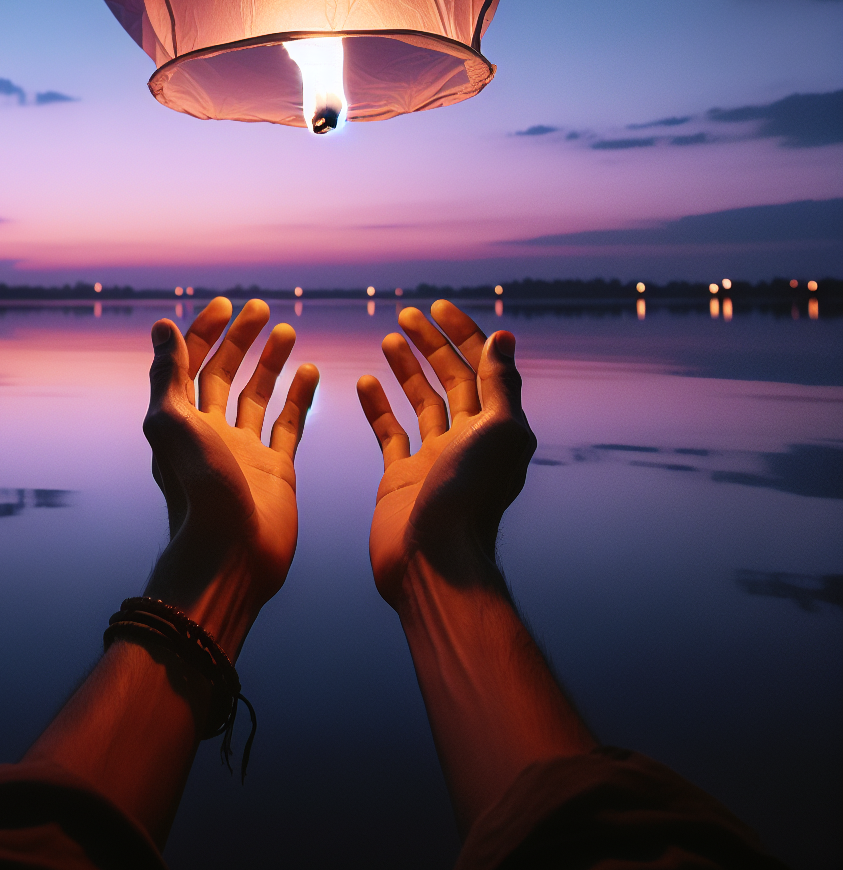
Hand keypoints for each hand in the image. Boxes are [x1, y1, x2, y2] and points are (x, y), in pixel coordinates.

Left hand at [143, 297, 318, 656]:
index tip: (226, 306)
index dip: (204, 332)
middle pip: (225, 374)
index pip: (191, 365)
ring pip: (258, 395)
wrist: (232, 555)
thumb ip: (167, 375)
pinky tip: (310, 370)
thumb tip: (161, 326)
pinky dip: (299, 396)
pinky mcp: (277, 469)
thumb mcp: (172, 424)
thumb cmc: (198, 491)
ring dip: (270, 362)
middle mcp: (212, 433)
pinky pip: (289, 423)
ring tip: (288, 331)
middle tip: (261, 309)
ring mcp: (246, 451)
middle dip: (240, 340)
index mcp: (182, 421)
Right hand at [357, 300, 535, 606]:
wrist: (433, 561)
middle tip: (407, 315)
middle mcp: (466, 439)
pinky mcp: (400, 476)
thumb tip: (503, 337)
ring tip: (389, 337)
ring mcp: (432, 458)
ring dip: (406, 368)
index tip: (437, 308)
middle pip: (450, 379)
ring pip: (420, 401)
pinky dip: (378, 405)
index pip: (479, 368)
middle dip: (431, 344)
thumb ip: (500, 384)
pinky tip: (365, 380)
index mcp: (495, 427)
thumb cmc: (469, 498)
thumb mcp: (498, 431)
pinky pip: (389, 431)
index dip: (462, 334)